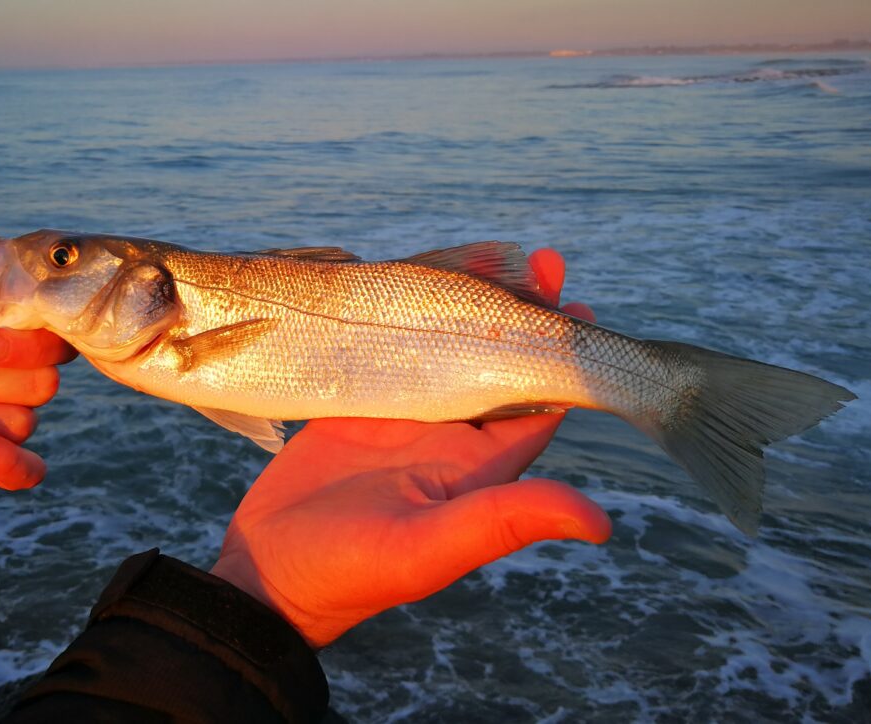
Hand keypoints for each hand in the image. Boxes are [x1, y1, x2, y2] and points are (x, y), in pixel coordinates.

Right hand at [212, 249, 610, 646]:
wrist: (268, 573)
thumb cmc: (349, 574)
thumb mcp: (428, 550)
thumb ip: (503, 523)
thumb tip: (602, 524)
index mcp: (476, 468)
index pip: (537, 405)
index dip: (562, 360)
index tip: (579, 308)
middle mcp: (446, 437)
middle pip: (497, 366)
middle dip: (521, 316)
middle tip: (541, 260)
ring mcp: (400, 418)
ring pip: (446, 350)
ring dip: (468, 307)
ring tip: (491, 253)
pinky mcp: (355, 404)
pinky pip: (392, 350)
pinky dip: (408, 317)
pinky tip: (420, 278)